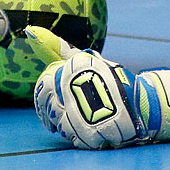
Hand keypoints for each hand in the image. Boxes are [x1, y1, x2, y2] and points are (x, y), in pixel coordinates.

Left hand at [31, 30, 169, 149]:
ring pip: (58, 124)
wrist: (140, 103)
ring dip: (69, 123)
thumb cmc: (108, 80)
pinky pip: (72, 138)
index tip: (61, 96)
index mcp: (68, 71)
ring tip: (88, 116)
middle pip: (48, 108)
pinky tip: (94, 126)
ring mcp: (77, 114)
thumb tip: (29, 31)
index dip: (49, 94)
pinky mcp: (86, 134)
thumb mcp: (83, 59)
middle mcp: (70, 91)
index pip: (43, 86)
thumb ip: (56, 48)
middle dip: (56, 111)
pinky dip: (80, 135)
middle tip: (74, 109)